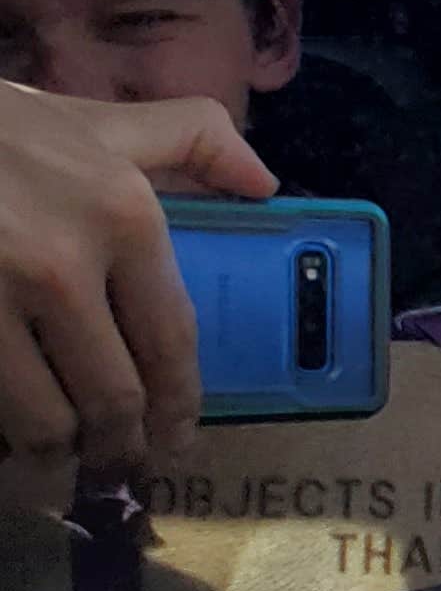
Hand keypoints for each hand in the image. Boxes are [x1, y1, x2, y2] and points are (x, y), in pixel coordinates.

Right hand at [0, 83, 275, 492]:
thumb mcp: (100, 122)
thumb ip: (193, 139)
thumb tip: (264, 185)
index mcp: (122, 218)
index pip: (171, 341)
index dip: (179, 406)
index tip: (176, 439)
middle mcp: (62, 266)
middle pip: (111, 397)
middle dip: (121, 448)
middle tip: (120, 468)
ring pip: (40, 419)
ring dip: (53, 451)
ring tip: (56, 457)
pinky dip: (1, 429)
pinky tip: (5, 431)